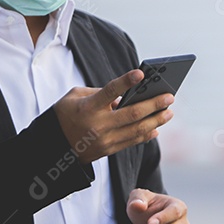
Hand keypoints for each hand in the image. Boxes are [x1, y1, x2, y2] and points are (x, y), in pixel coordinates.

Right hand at [54, 70, 173, 163]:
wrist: (54, 147)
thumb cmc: (65, 114)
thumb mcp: (75, 96)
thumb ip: (99, 92)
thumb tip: (125, 94)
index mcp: (87, 107)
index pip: (109, 92)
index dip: (125, 82)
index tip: (141, 74)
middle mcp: (98, 125)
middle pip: (132, 114)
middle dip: (154, 105)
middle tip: (170, 97)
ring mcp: (105, 140)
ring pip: (136, 130)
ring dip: (156, 120)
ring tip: (169, 112)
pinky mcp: (108, 150)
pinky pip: (132, 141)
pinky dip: (146, 134)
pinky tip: (156, 127)